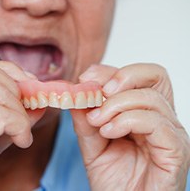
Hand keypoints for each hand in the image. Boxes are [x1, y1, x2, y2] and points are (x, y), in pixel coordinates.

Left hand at [71, 63, 189, 190]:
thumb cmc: (114, 181)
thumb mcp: (92, 144)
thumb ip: (85, 118)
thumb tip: (76, 91)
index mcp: (143, 112)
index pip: (137, 76)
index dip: (110, 72)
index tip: (85, 80)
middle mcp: (161, 118)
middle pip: (155, 75)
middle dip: (122, 76)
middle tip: (98, 92)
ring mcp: (170, 133)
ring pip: (150, 98)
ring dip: (116, 105)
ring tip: (98, 122)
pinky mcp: (176, 150)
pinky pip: (156, 122)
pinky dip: (127, 121)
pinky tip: (109, 132)